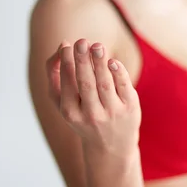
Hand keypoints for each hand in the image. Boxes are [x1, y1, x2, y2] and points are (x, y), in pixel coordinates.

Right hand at [46, 39, 141, 158]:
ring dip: (100, 63)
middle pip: (86, 83)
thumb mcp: (64, 103)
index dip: (67, 64)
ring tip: (97, 45)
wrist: (111, 145)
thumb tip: (61, 46)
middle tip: (81, 41)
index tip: (67, 45)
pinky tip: (113, 61)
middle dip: (82, 61)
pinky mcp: (130, 108)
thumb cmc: (83, 115)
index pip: (67, 84)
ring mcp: (112, 112)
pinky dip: (119, 73)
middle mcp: (91, 114)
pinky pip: (125, 87)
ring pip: (105, 84)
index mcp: (71, 112)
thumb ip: (56, 75)